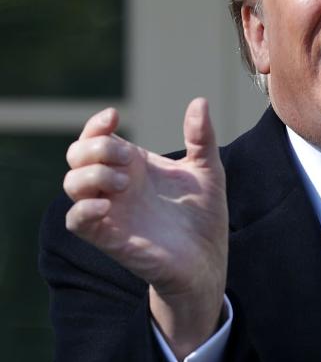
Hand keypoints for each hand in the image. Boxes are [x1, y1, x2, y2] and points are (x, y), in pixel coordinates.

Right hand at [63, 98, 227, 360]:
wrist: (207, 260)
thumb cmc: (203, 215)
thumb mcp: (208, 170)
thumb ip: (202, 137)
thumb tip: (200, 101)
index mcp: (134, 165)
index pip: (97, 137)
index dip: (96, 124)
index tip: (113, 116)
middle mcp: (117, 186)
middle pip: (77, 156)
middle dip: (95, 147)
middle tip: (126, 157)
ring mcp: (111, 211)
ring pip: (71, 185)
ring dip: (90, 175)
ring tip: (125, 182)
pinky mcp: (110, 238)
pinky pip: (76, 221)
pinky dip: (82, 209)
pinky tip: (106, 204)